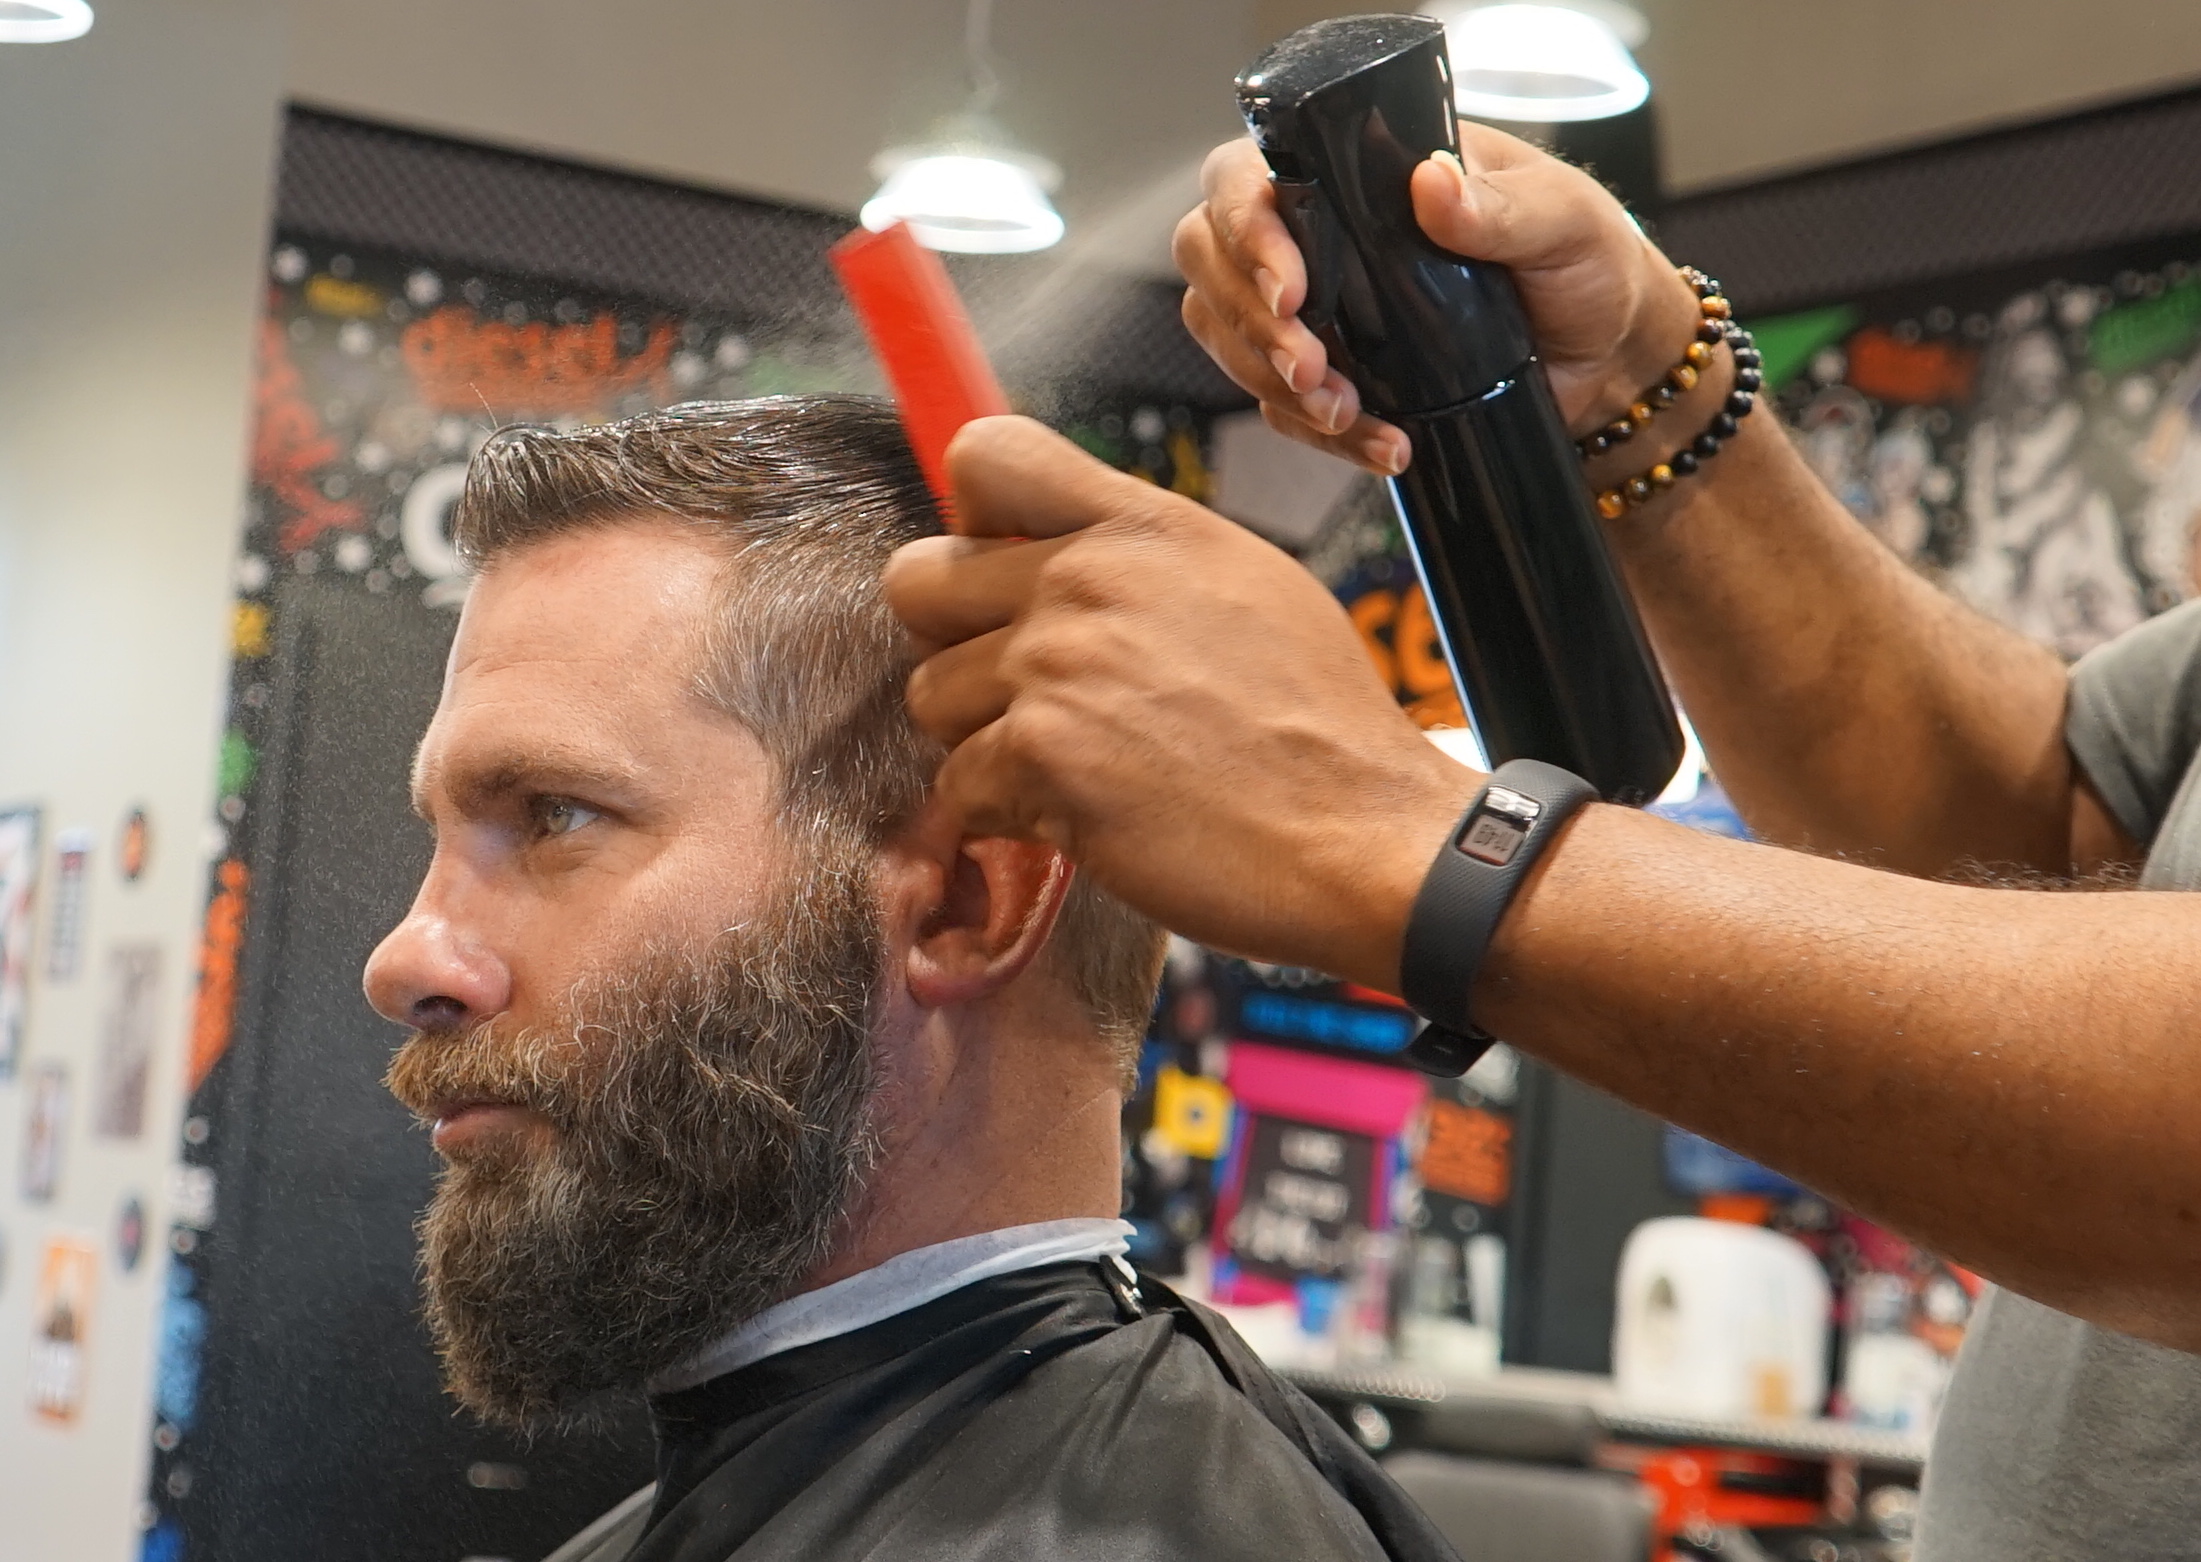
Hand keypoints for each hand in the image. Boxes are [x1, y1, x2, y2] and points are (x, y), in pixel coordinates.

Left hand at [885, 416, 1476, 991]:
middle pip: (915, 578)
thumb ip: (1140, 556)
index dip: (969, 515)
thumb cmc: (1318, 726)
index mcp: (1139, 524)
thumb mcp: (1245, 583)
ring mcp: (1055, 667)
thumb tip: (1058, 554)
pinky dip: (1010, 813)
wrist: (1360, 833)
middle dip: (950, 639)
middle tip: (1016, 686)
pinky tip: (1087, 814)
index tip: (996, 564)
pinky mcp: (1041, 758)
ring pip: (931, 694)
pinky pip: (959, 784)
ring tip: (1077, 762)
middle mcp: (1086, 580)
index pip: (984, 454)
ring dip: (985, 740)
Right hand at [1172, 123, 1701, 471]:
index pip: (1247, 177)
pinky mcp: (1331, 376)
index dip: (1246, 230)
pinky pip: (1282, 409)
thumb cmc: (1587, 265)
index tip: (1292, 287)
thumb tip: (1434, 185)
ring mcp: (1316, 308)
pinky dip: (1321, 436)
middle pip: (1210, 260)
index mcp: (1358, 172)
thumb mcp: (1561, 221)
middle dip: (1250, 323)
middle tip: (1311, 366)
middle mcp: (1319, 233)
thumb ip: (1499, 206)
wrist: (1606, 361)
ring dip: (1274, 385)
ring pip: (1229, 339)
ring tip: (1344, 411)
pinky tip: (1384, 445)